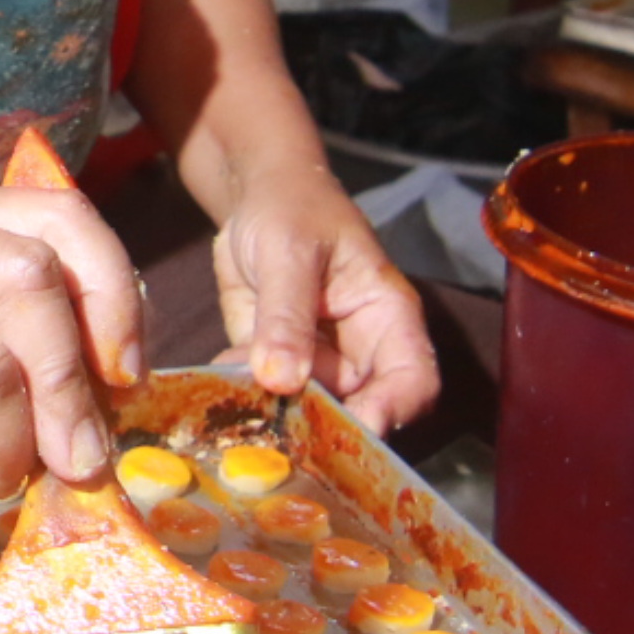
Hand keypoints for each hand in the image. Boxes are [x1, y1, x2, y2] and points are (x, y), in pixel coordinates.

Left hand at [209, 166, 439, 434]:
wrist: (254, 198)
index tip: (351, 433)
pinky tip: (220, 382)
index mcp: (388, 319)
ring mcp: (319, 365)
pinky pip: (266, 399)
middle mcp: (361, 353)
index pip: (413, 381)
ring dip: (276, 419)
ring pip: (310, 415)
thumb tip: (281, 380)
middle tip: (281, 436)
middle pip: (362, 412)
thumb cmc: (292, 208)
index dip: (391, 412)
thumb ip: (287, 315)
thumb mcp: (290, 251)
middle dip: (324, 431)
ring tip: (242, 408)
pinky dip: (243, 400)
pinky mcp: (278, 369)